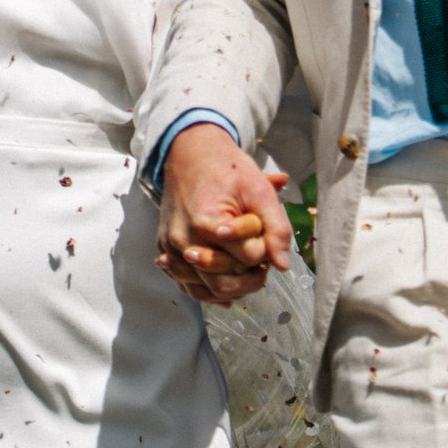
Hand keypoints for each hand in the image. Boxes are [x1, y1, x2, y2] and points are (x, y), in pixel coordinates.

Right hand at [155, 122, 292, 304]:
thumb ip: (276, 227)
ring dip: (230, 290)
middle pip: (223, 283)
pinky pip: (185, 283)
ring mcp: (171, 246)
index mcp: (207, 223)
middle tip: (262, 269)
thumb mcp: (259, 189)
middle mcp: (184, 239)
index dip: (262, 249)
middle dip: (250, 279)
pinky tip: (224, 294)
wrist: (190, 153)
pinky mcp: (165, 248)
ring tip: (246, 279)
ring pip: (203, 290)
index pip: (247, 257)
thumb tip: (282, 265)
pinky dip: (206, 292)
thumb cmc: (225, 168)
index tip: (263, 235)